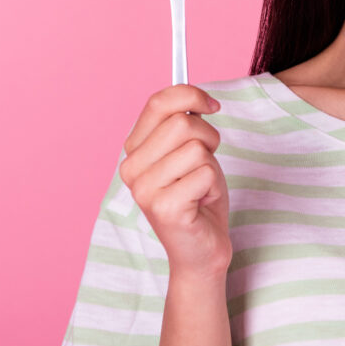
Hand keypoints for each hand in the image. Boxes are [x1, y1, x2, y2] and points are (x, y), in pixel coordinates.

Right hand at [120, 84, 231, 281]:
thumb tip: (195, 97)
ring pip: (196, 148)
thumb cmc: (198, 198)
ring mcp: (144, 189)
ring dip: (211, 165)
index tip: (212, 105)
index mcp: (134, 150)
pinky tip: (202, 203)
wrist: (201, 250)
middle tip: (208, 160)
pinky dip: (213, 186)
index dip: (190, 94)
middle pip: (182, 122)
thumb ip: (185, 124)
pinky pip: (205, 173)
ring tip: (202, 186)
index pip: (158, 103)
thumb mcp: (191, 152)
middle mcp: (131, 168)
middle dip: (208, 136)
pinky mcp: (163, 207)